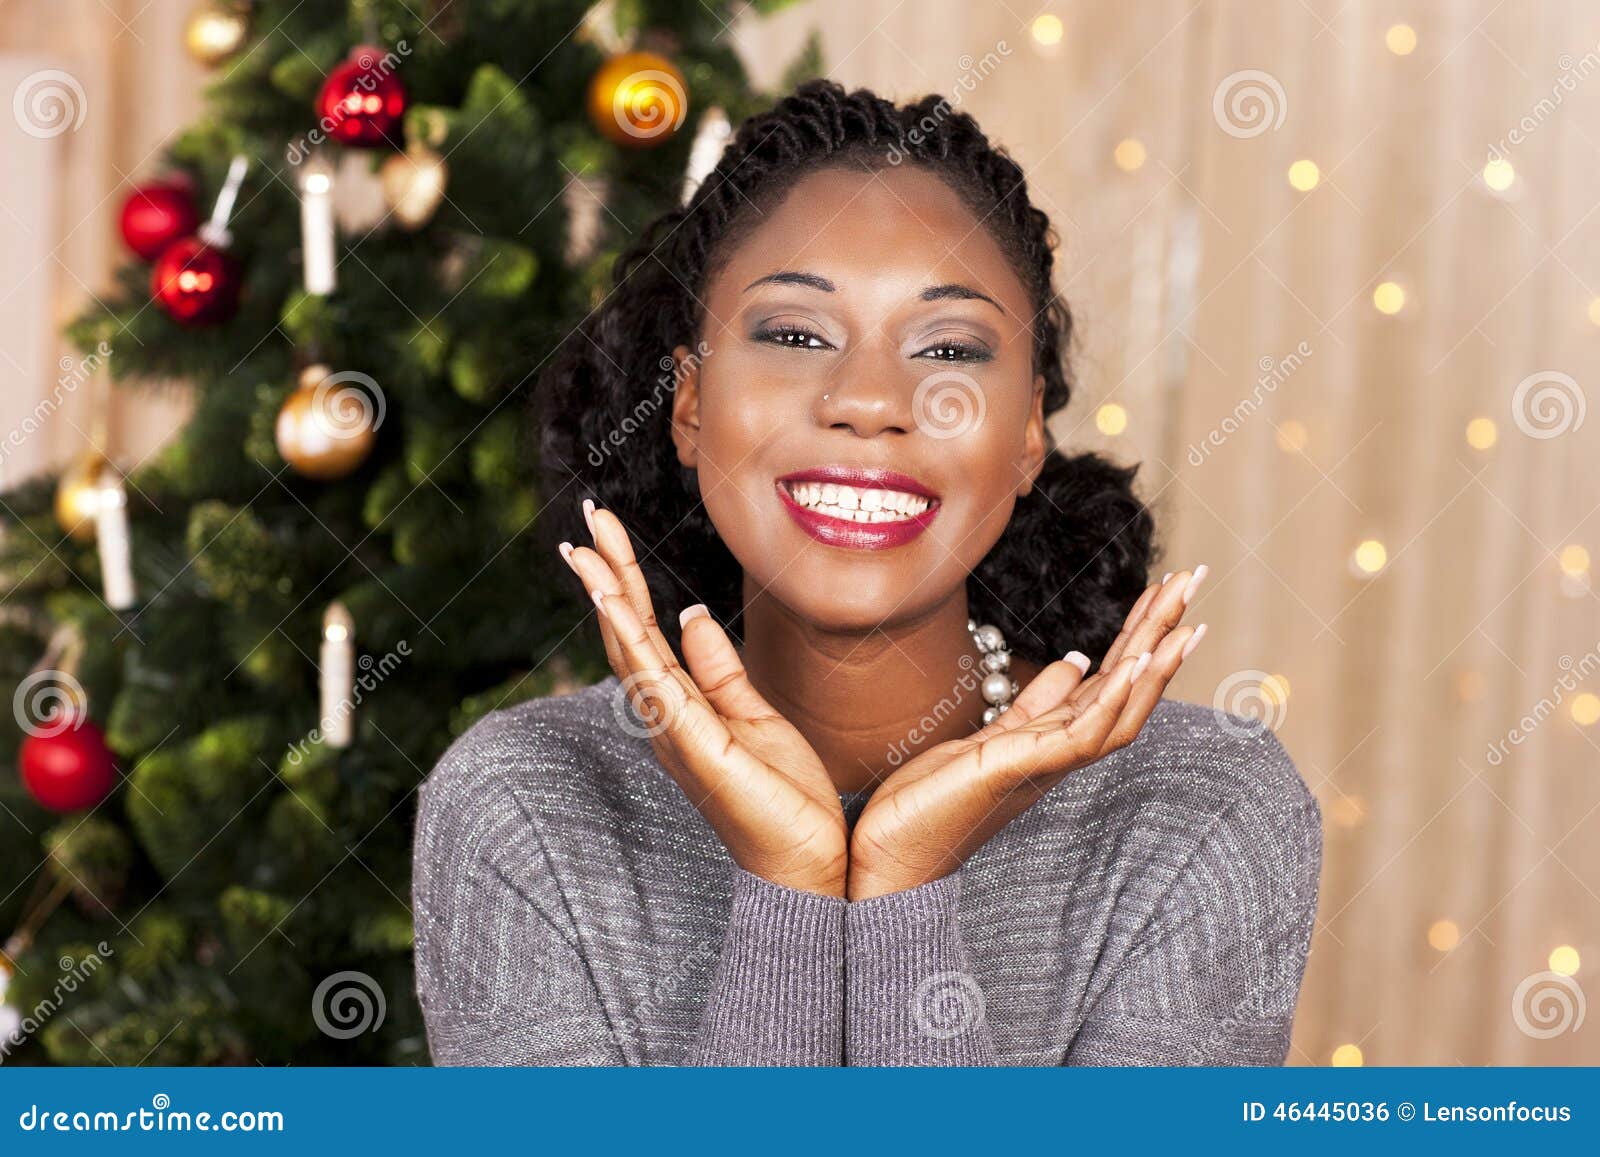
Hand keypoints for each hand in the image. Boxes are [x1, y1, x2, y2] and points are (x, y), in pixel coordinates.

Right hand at [560, 499, 848, 896]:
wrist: (811, 863)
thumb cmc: (784, 799)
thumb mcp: (755, 715)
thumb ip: (720, 668)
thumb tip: (693, 613)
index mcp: (683, 707)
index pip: (645, 630)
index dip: (624, 579)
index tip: (605, 532)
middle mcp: (668, 718)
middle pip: (627, 633)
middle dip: (606, 573)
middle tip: (585, 517)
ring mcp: (677, 735)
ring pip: (632, 656)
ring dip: (608, 601)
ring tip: (587, 551)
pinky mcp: (699, 750)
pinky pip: (658, 691)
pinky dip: (633, 648)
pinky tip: (616, 610)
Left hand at [847, 567, 1209, 899]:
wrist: (895, 853)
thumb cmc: (934, 800)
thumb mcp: (989, 735)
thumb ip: (1036, 704)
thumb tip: (1075, 663)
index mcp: (1056, 738)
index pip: (1113, 677)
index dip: (1143, 633)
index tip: (1169, 589)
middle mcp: (1062, 751)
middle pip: (1129, 686)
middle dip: (1162, 631)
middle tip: (1194, 576)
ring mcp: (1047, 763)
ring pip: (1122, 711)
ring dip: (1154, 664)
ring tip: (1183, 619)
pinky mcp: (1021, 769)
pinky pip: (1082, 735)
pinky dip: (1112, 699)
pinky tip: (1133, 665)